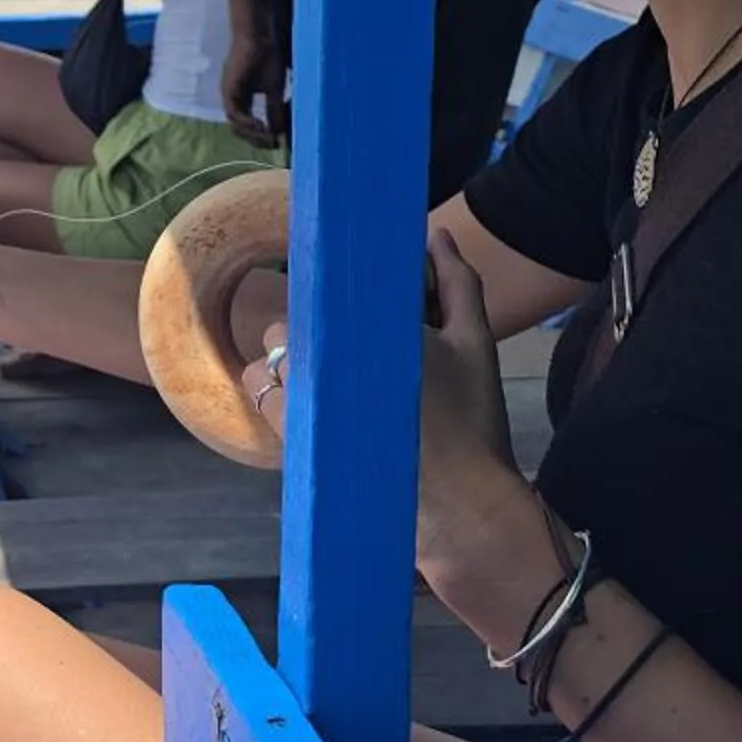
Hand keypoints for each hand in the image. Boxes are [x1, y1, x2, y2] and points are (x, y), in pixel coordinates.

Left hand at [219, 34, 290, 146]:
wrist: (260, 36)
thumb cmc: (268, 56)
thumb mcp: (275, 89)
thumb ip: (275, 110)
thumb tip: (280, 131)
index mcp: (242, 98)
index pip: (248, 124)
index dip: (261, 136)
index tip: (277, 144)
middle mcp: (233, 98)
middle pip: (239, 127)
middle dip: (256, 139)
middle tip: (272, 145)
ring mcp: (229, 94)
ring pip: (235, 123)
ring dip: (251, 134)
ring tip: (268, 139)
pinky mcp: (229, 89)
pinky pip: (235, 114)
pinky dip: (247, 123)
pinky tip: (262, 127)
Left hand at [233, 232, 534, 573]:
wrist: (462, 506)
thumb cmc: (472, 421)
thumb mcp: (475, 342)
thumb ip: (457, 282)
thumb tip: (436, 236)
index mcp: (368, 328)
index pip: (318, 288)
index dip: (322, 290)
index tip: (337, 297)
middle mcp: (326, 361)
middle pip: (285, 327)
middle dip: (308, 334)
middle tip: (347, 355)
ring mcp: (304, 404)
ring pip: (267, 368)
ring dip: (286, 370)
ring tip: (330, 387)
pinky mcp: (295, 441)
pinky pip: (266, 405)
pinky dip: (282, 402)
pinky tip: (321, 414)